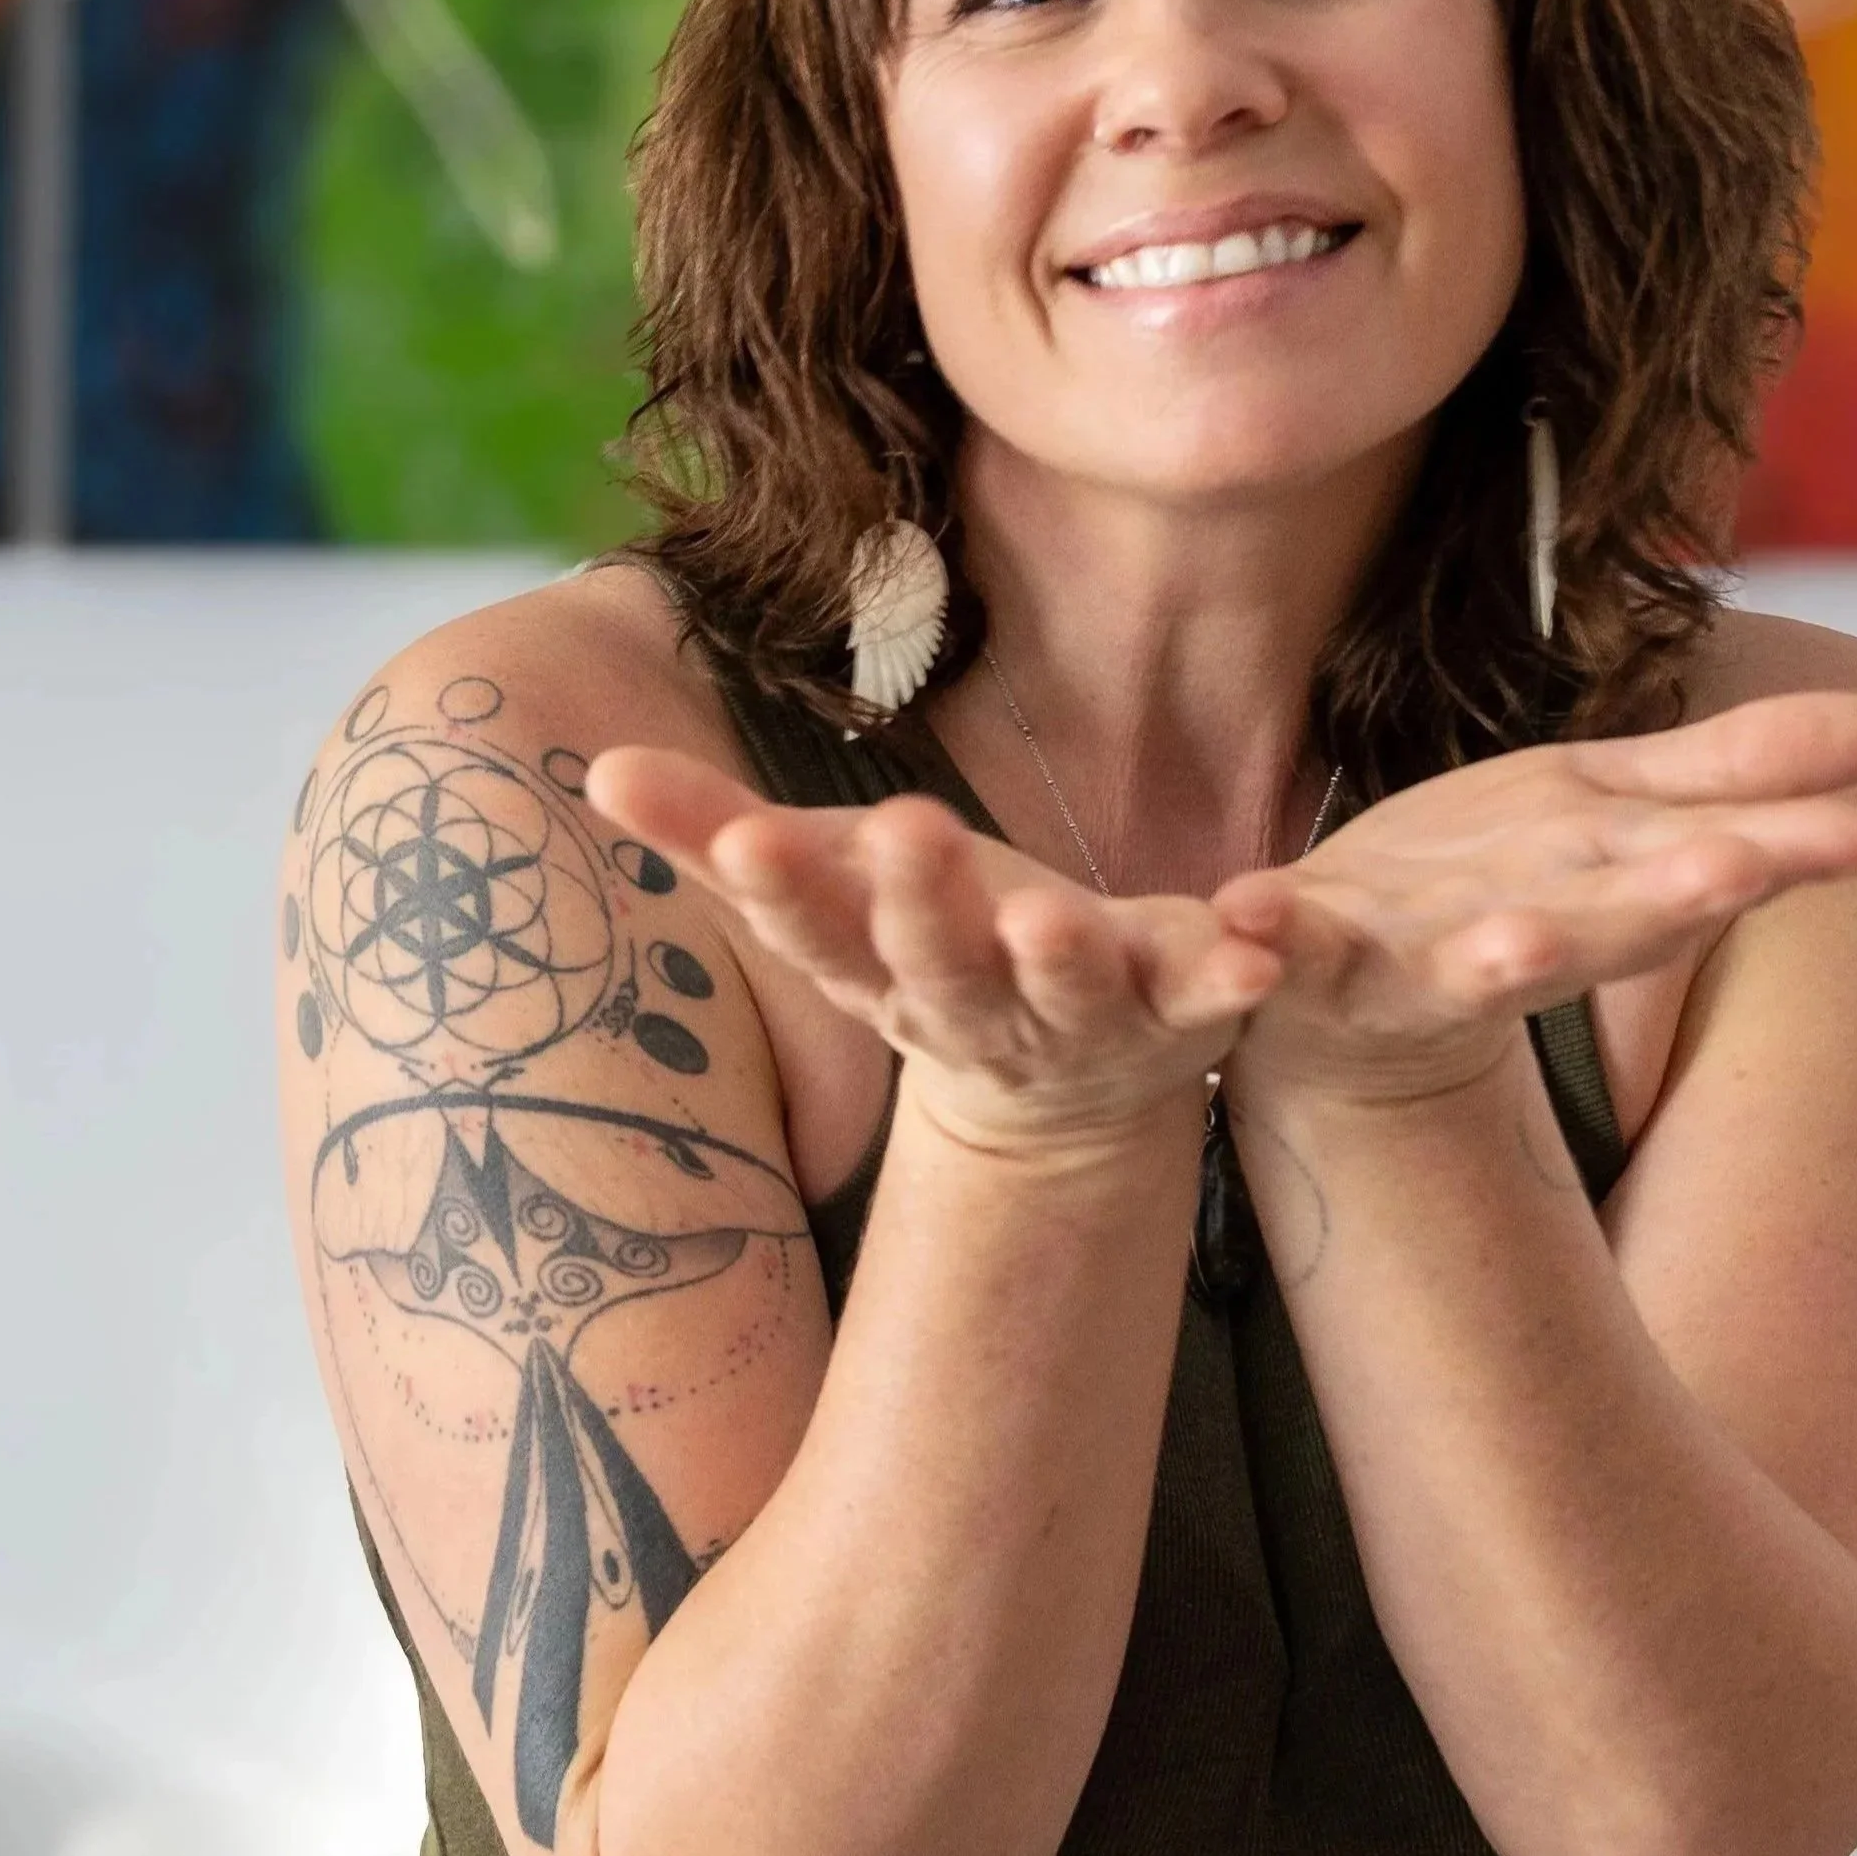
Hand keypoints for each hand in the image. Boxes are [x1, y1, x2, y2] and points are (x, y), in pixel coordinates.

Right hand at [584, 748, 1282, 1155]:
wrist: (1062, 1089)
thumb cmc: (923, 950)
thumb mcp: (823, 889)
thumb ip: (715, 835)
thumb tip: (596, 766)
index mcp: (875, 970)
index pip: (814, 931)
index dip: (777, 891)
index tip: (744, 836)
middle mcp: (971, 1008)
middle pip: (939, 964)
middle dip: (922, 909)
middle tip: (909, 835)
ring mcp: (1079, 1021)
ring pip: (1068, 992)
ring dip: (1064, 960)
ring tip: (1056, 921)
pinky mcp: (1177, 1012)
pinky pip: (1208, 995)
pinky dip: (1231, 973)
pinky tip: (1259, 944)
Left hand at [1208, 691, 1856, 1107]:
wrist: (1328, 1010)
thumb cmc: (1487, 896)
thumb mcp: (1613, 813)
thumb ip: (1737, 775)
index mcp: (1601, 890)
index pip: (1707, 868)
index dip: (1784, 853)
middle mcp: (1521, 939)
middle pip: (1611, 923)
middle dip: (1670, 901)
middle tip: (1737, 871)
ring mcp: (1409, 964)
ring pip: (1462, 969)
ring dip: (1497, 958)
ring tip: (1521, 944)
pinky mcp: (1300, 962)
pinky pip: (1281, 954)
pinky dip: (1265, 940)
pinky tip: (1248, 911)